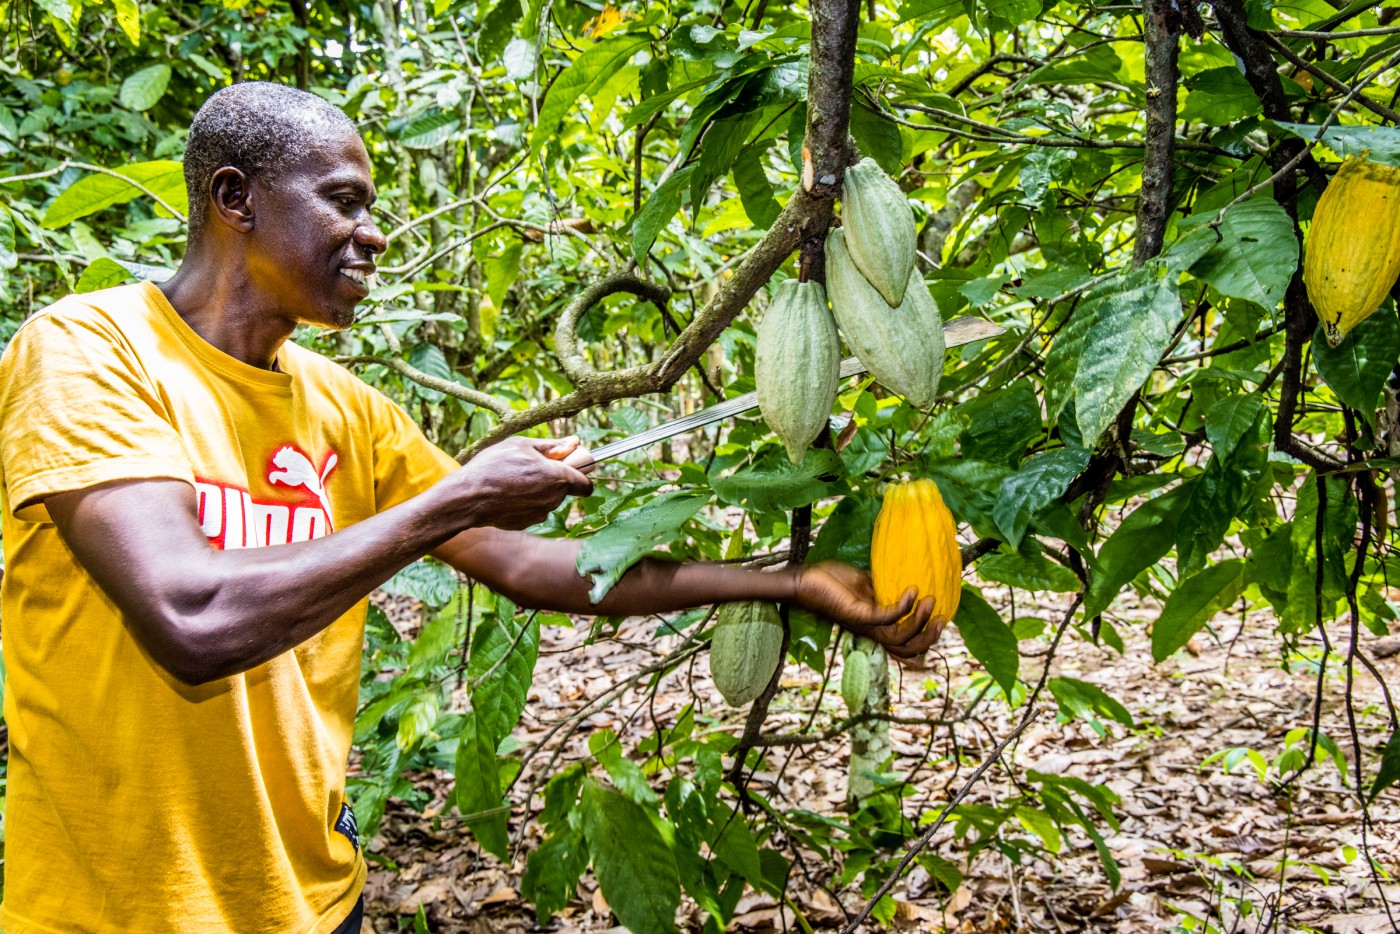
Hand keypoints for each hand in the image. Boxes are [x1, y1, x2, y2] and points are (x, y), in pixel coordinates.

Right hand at [451, 435, 593, 529]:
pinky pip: (532, 510)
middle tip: (531, 467)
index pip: (586, 485)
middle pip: (564, 490)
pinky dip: (525, 502)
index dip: (580, 475)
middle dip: (554, 480)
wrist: (468, 497)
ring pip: (547, 500)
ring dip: (538, 490)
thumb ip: (553, 446)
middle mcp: (554, 499)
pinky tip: (507, 493)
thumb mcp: (522, 445)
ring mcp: (540, 514)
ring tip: (514, 479)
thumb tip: (575, 442)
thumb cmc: (494, 466)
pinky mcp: (525, 524)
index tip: (570, 467)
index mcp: (558, 478)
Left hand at [792, 561, 946, 659]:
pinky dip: (902, 607)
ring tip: (930, 600)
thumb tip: (901, 582)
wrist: (804, 580)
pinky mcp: (857, 614)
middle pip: (906, 649)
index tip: (940, 620)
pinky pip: (885, 618)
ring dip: (918, 621)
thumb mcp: (863, 584)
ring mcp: (864, 625)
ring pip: (899, 638)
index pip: (903, 644)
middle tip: (941, 618)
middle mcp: (871, 630)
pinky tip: (912, 591)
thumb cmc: (830, 581)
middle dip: (928, 637)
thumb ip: (882, 588)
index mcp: (875, 626)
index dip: (925, 640)